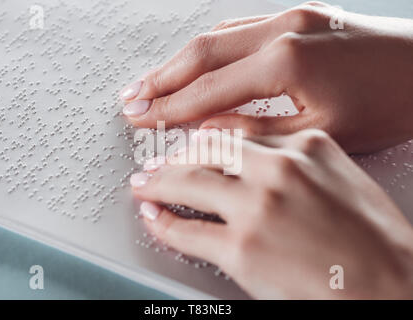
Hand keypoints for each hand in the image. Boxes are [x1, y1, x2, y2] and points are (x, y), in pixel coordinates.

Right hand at [121, 2, 412, 152]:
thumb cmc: (389, 104)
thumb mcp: (318, 133)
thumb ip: (255, 130)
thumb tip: (209, 128)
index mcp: (287, 61)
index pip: (209, 90)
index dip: (169, 107)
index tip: (141, 118)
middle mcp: (283, 29)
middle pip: (202, 53)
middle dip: (161, 78)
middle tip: (130, 97)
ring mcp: (291, 16)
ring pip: (217, 35)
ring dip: (179, 60)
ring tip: (150, 81)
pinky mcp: (299, 14)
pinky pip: (240, 27)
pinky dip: (211, 47)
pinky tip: (194, 60)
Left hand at [130, 129, 412, 298]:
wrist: (391, 284)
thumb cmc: (371, 236)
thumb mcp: (338, 176)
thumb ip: (294, 160)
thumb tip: (250, 157)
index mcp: (304, 145)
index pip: (235, 134)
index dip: (202, 141)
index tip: (188, 146)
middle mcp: (277, 169)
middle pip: (204, 153)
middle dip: (172, 159)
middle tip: (155, 165)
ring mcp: (256, 208)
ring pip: (186, 184)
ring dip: (157, 185)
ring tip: (144, 185)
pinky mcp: (241, 250)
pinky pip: (185, 232)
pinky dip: (162, 224)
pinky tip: (154, 218)